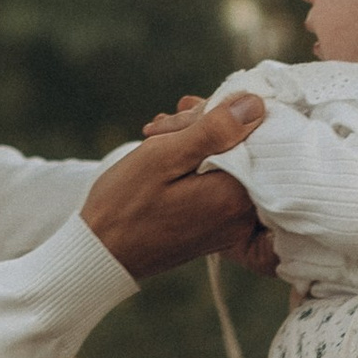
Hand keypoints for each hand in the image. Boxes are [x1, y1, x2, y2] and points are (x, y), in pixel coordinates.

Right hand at [83, 95, 266, 281]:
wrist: (102, 253)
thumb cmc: (124, 205)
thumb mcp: (163, 156)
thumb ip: (213, 130)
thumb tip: (255, 104)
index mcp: (234, 195)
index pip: (250, 135)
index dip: (220, 114)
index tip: (184, 113)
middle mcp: (242, 214)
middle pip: (242, 150)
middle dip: (206, 127)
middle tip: (164, 124)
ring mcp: (233, 224)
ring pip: (229, 163)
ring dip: (198, 143)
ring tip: (159, 134)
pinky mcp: (220, 228)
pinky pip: (218, 183)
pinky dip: (197, 165)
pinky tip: (170, 152)